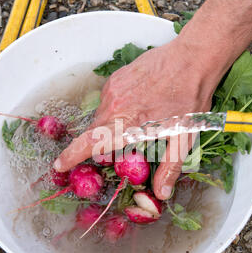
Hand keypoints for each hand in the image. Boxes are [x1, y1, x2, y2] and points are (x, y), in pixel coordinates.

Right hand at [53, 39, 224, 199]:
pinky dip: (116, 109)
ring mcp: (113, 89)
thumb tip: (162, 194)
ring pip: (102, 116)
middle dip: (100, 144)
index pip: (90, 143)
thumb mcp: (184, 138)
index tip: (59, 165)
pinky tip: (138, 106)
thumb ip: (170, 168)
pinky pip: (108, 100)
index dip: (72, 156)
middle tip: (119, 148)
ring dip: (111, 126)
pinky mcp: (116, 77)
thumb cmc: (190, 99)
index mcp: (128, 123)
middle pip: (94, 132)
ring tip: (137, 123)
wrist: (192, 59)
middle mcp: (114, 105)